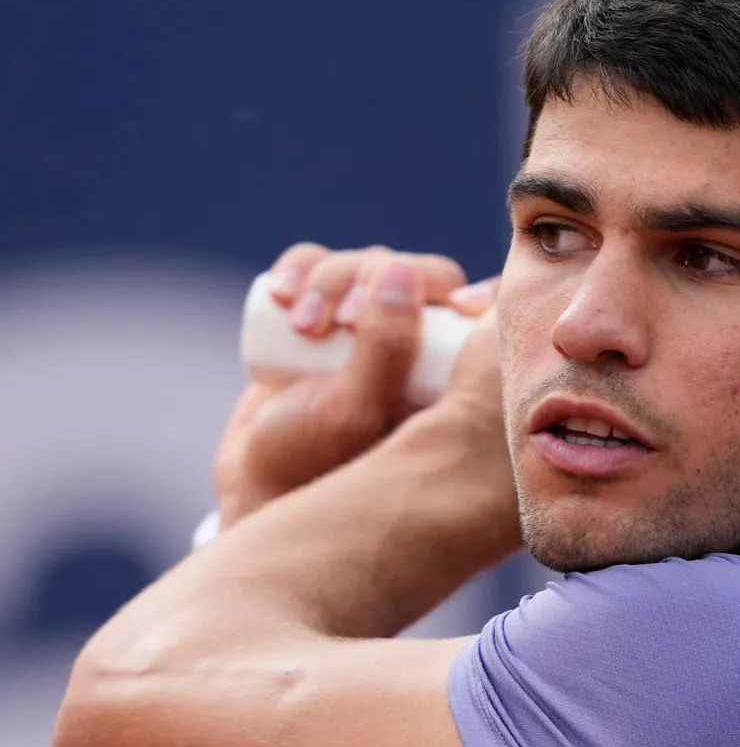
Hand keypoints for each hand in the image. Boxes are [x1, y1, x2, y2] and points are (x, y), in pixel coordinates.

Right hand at [214, 246, 471, 524]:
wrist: (256, 484)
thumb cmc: (316, 460)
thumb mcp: (354, 410)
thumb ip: (385, 349)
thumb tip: (401, 270)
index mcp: (448, 370)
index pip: (475, 307)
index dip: (473, 291)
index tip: (456, 303)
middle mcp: (416, 340)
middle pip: (413, 273)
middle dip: (369, 281)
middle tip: (335, 322)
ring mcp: (367, 321)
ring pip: (364, 264)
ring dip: (329, 278)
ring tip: (301, 326)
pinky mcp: (321, 310)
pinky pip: (316, 262)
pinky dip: (299, 268)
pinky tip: (281, 293)